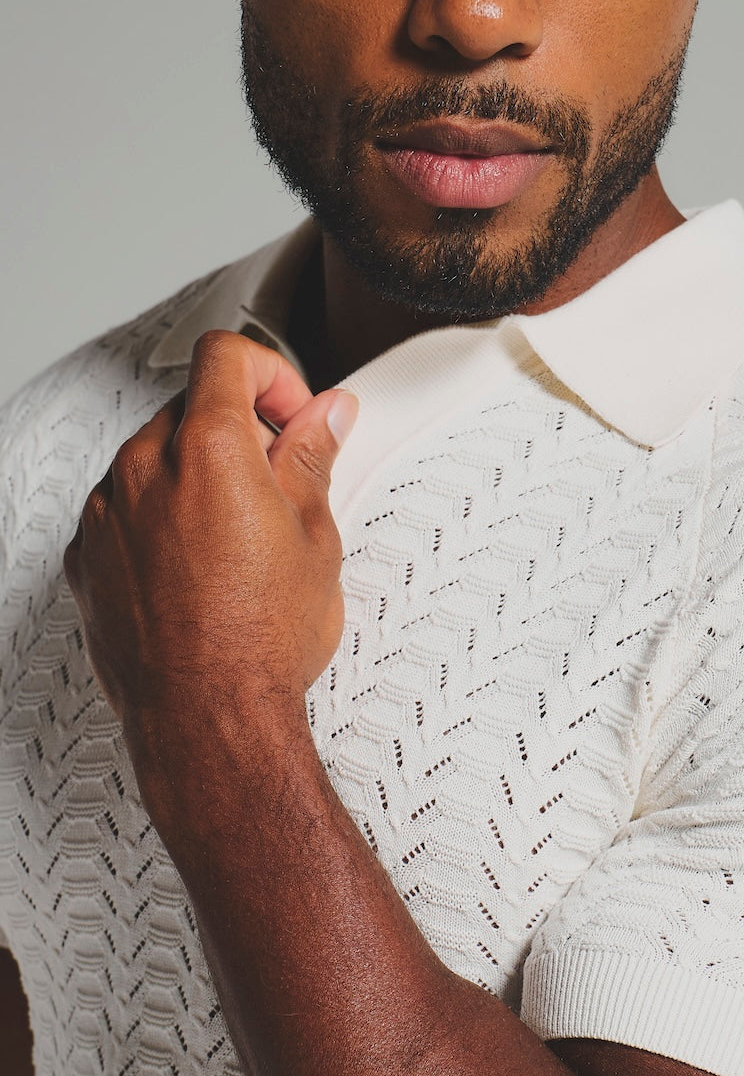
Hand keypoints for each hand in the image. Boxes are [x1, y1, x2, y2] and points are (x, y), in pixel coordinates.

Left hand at [64, 330, 357, 736]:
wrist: (210, 719)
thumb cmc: (262, 643)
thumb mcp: (315, 539)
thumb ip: (312, 458)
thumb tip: (326, 417)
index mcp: (209, 450)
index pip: (226, 356)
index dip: (269, 373)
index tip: (290, 413)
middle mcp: (145, 470)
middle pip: (188, 410)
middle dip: (235, 434)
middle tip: (277, 488)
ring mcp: (107, 515)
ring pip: (151, 463)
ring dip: (192, 481)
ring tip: (236, 544)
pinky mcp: (86, 558)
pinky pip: (121, 515)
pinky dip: (155, 525)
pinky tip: (196, 572)